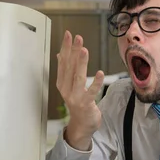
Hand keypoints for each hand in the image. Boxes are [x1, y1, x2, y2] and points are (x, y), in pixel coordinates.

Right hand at [56, 31, 103, 150]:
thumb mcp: (69, 86)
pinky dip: (95, 83)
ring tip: (84, 50)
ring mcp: (75, 97)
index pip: (63, 62)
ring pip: (78, 77)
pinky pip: (91, 92)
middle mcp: (66, 89)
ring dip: (81, 63)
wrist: (82, 125)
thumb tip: (60, 54)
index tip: (69, 35)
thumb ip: (65, 70)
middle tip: (77, 37)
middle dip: (73, 51)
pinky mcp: (86, 104)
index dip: (66, 48)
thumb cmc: (78, 103)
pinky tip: (100, 73)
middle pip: (70, 67)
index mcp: (62, 82)